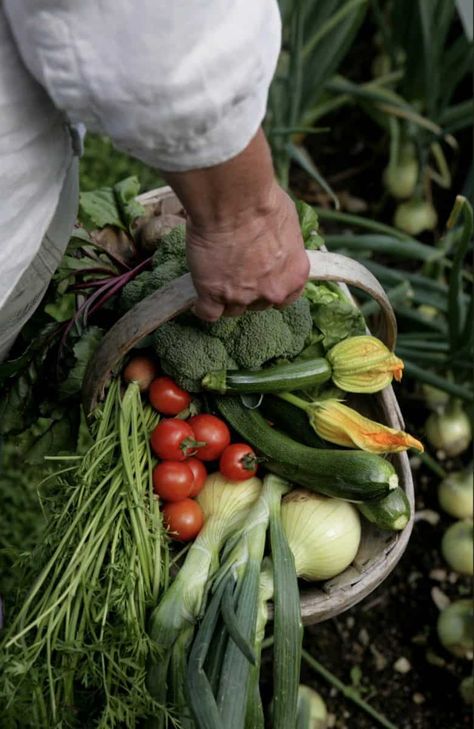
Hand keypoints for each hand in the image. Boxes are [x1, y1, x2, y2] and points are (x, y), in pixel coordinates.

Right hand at [163, 128, 308, 320]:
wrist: (233, 199)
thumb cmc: (262, 202)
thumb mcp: (288, 222)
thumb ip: (284, 245)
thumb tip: (276, 242)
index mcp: (294, 275)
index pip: (286, 298)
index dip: (270, 287)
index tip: (261, 278)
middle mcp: (271, 291)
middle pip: (258, 304)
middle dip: (248, 290)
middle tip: (236, 268)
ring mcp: (241, 296)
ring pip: (233, 309)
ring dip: (226, 296)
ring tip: (216, 276)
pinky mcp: (213, 294)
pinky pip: (208, 313)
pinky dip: (203, 307)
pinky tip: (201, 296)